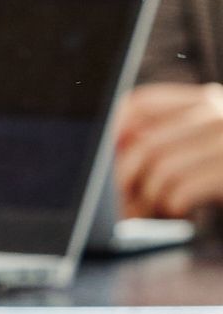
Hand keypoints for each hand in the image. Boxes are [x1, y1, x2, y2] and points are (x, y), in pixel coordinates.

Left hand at [117, 83, 222, 218]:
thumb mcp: (207, 148)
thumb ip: (170, 139)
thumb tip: (111, 151)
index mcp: (209, 100)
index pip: (141, 102)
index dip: (114, 130)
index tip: (102, 157)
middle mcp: (220, 113)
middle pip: (146, 142)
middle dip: (126, 178)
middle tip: (124, 203)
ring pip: (161, 169)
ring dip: (151, 198)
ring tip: (156, 210)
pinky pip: (182, 189)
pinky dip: (173, 206)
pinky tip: (182, 213)